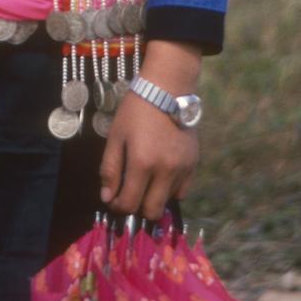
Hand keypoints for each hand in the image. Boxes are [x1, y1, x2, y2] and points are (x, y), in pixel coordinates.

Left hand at [99, 39, 201, 219]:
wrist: (167, 89)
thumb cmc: (136, 110)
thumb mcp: (116, 135)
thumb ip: (110, 168)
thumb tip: (107, 197)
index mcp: (142, 163)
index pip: (129, 203)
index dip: (118, 206)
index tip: (113, 200)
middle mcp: (165, 170)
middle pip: (151, 211)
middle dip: (137, 208)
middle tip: (130, 194)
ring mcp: (182, 169)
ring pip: (167, 202)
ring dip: (153, 198)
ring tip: (145, 181)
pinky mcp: (193, 164)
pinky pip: (182, 191)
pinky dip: (170, 190)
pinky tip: (161, 175)